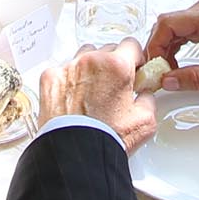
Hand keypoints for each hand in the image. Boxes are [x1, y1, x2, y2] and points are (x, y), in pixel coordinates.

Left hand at [39, 40, 156, 153]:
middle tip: (114, 86)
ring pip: (84, 56)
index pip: (131, 45)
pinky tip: (74, 98)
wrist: (75, 154)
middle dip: (113, 65)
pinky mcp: (50, 78)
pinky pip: (63, 70)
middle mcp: (91, 61)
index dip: (135, 58)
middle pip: (107, 50)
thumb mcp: (145, 121)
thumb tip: (145, 94)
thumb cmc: (105, 138)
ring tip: (93, 92)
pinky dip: (70, 80)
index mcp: (117, 66)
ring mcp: (68, 68)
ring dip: (91, 69)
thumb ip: (149, 99)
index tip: (134, 68)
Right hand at [144, 0, 198, 92]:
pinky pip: (184, 30)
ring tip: (168, 72)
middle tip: (158, 73)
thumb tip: (169, 80)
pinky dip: (176, 47)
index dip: (155, 45)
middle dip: (158, 49)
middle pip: (167, 24)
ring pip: (174, 27)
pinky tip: (177, 64)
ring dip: (166, 49)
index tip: (153, 66)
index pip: (168, 23)